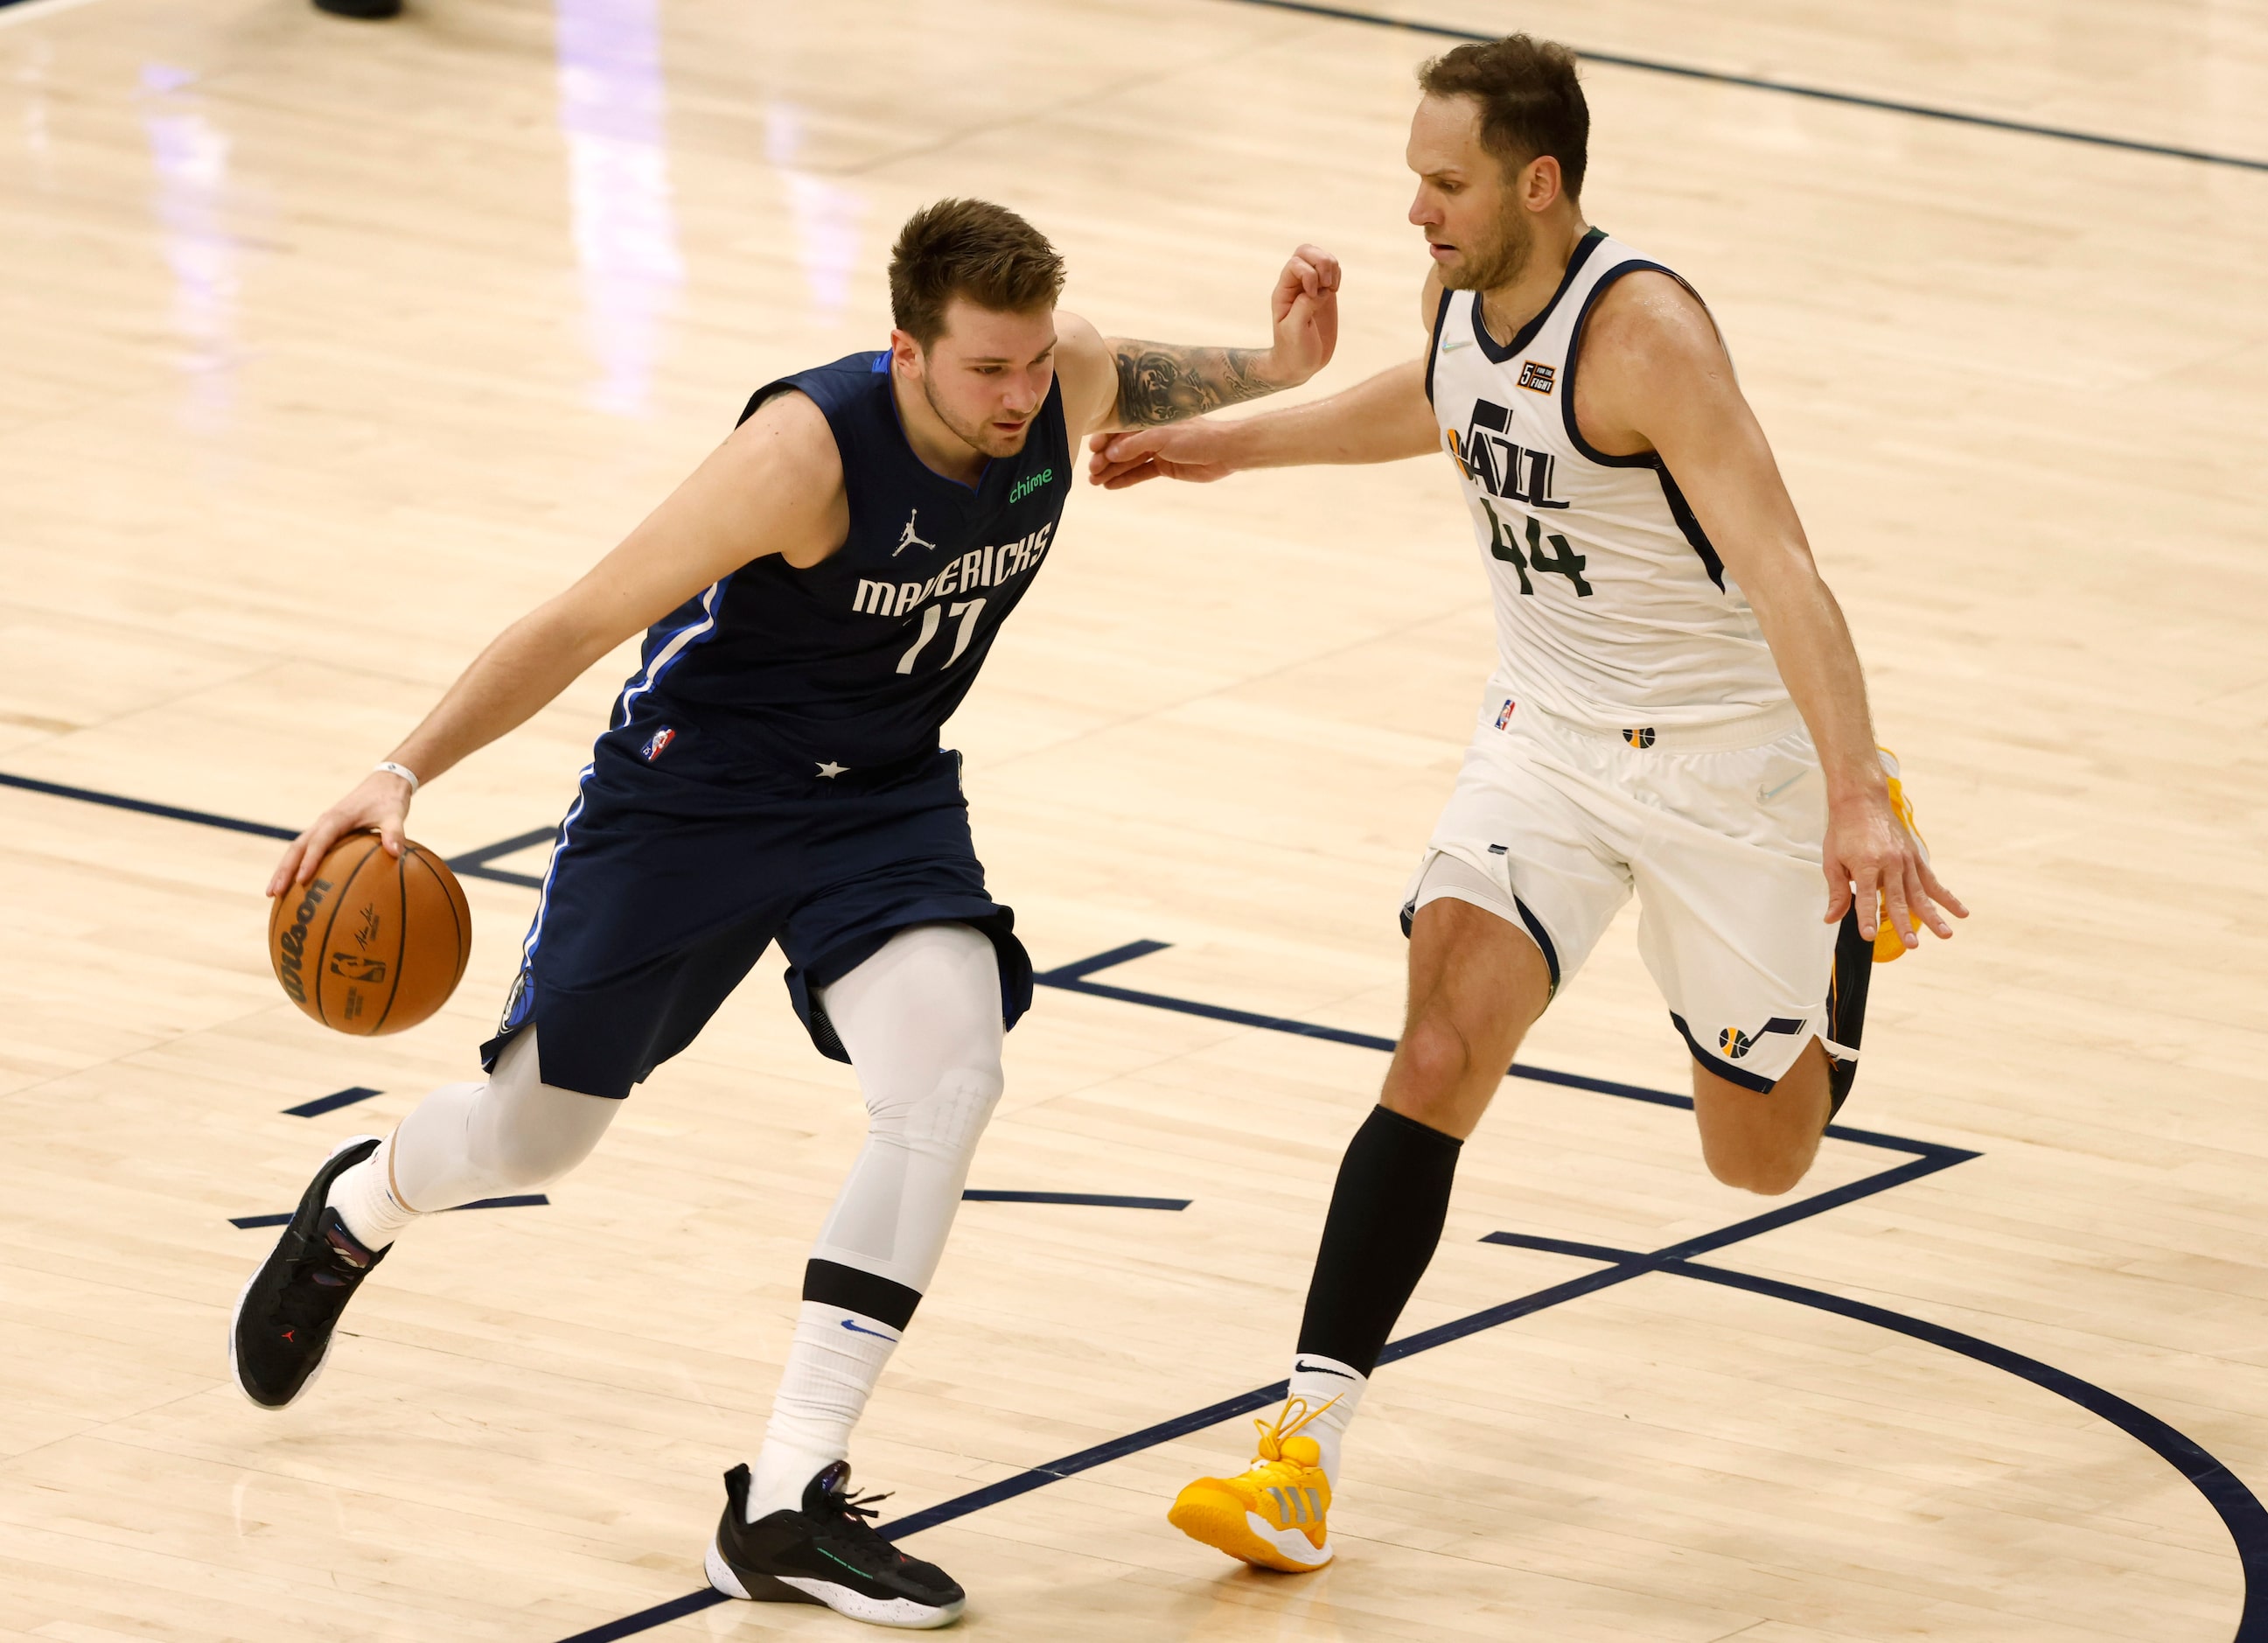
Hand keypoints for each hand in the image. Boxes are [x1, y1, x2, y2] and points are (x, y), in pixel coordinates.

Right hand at [267, 768, 413, 894]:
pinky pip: (307, 850)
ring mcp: (322, 827)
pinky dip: (297, 866)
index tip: (301, 881)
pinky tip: (295, 886)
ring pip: (296, 849)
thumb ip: (395, 832)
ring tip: (273, 893)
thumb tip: (396, 853)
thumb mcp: (396, 814)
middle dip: (284, 870)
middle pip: (296, 847)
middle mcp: (324, 822)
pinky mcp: (326, 832)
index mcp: (337, 818)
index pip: (319, 842)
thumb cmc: (389, 800)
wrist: (384, 783)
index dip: (309, 861)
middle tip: (274, 893)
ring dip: (284, 870)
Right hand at [1085, 420, 1238, 488]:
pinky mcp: (1165, 466)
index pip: (1120, 427)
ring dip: (1112, 471)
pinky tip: (1110, 486)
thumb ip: (1135, 445)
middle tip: (1091, 472)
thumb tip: (1110, 454)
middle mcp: (1151, 433)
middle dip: (1105, 458)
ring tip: (1094, 482)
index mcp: (1150, 418)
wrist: (1224, 452)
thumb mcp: (1162, 437)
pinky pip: (1141, 472)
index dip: (1105, 439)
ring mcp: (1158, 450)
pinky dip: (1126, 479)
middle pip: (1122, 446)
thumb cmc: (1196, 436)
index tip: (1092, 450)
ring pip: (1129, 461)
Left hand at [1265, 243, 1339, 387]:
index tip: (1314, 295)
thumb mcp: (1294, 331)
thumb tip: (1321, 290)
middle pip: (1306, 251)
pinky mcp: (1326, 293)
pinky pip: (1333, 271)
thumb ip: (1304, 306)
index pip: (1295, 264)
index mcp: (1283, 292)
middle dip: (1322, 261)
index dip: (1309, 274)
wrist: (1301, 365)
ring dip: (1332, 267)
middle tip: (1328, 284)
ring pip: (1321, 257)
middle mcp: (1296, 285)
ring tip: (1332, 289)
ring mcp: (1311, 287)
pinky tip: (1335, 290)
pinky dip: (1338, 275)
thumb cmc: (1293, 350)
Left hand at [1823, 785, 1966, 948]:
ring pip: (1920, 894)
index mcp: (1865, 864)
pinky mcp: (1915, 858)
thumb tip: (1831, 918)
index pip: (1865, 897)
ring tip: (1945, 934)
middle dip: (1905, 924)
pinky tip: (1960, 912)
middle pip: (1898, 899)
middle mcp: (1890, 863)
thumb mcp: (1832, 861)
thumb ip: (1836, 892)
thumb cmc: (1844, 831)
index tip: (1869, 936)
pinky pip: (1932, 882)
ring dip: (1933, 916)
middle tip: (1912, 944)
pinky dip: (1947, 898)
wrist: (1862, 801)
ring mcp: (1906, 861)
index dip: (1866, 917)